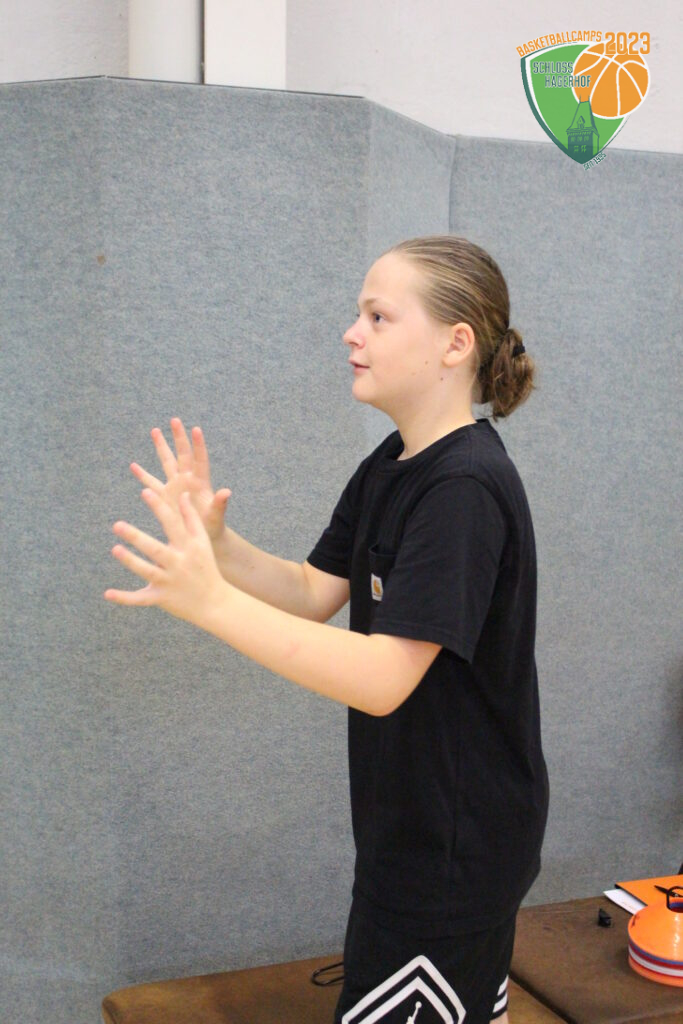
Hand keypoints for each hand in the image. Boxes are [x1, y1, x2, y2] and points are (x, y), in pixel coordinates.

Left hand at [104, 489, 227, 626]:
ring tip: (115, 549)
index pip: (172, 524)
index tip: (146, 492)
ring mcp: (169, 582)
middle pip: (154, 549)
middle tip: (117, 525)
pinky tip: (108, 593)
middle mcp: (178, 563)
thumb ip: (191, 518)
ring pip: (146, 571)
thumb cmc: (206, 567)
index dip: (159, 507)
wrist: (215, 603)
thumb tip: (183, 494)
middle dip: (136, 537)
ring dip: (130, 561)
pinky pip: (140, 599)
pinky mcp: (161, 598)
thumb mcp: (203, 542)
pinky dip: (124, 598)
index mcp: (188, 547)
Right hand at [130, 418, 230, 542]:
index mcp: (200, 483)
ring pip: (166, 462)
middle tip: (174, 420)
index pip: (199, 460)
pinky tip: (133, 465)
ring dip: (161, 447)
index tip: (195, 429)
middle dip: (178, 438)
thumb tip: (226, 491)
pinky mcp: (164, 496)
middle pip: (182, 454)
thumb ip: (220, 504)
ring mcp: (175, 486)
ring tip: (155, 430)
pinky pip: (151, 482)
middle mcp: (187, 480)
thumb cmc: (213, 527)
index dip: (198, 445)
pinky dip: (142, 474)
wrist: (202, 536)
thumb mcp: (216, 516)